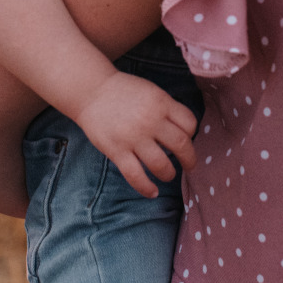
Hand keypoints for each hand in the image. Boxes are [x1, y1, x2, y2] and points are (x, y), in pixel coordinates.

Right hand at [73, 70, 198, 197]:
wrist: (91, 91)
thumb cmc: (123, 91)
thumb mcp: (151, 91)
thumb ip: (166, 108)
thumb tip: (182, 132)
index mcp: (161, 102)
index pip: (189, 123)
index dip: (192, 134)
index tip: (187, 139)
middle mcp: (150, 120)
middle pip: (181, 145)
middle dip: (189, 159)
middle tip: (189, 165)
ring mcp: (133, 137)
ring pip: (161, 165)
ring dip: (169, 174)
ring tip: (167, 174)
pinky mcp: (117, 151)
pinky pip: (136, 176)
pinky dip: (146, 188)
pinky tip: (152, 192)